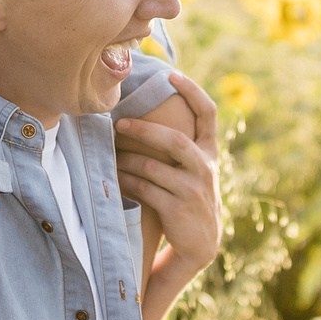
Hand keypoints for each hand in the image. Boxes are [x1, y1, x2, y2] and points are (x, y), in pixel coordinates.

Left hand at [116, 73, 221, 292]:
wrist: (200, 245)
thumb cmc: (190, 198)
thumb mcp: (196, 171)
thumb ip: (182, 148)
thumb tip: (147, 116)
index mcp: (210, 153)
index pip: (208, 114)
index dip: (192, 92)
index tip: (172, 75)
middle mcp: (205, 169)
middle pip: (175, 141)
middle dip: (146, 130)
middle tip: (121, 124)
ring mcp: (193, 190)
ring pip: (154, 167)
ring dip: (128, 161)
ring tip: (110, 156)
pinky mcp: (178, 209)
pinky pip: (146, 190)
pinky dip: (127, 182)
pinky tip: (115, 179)